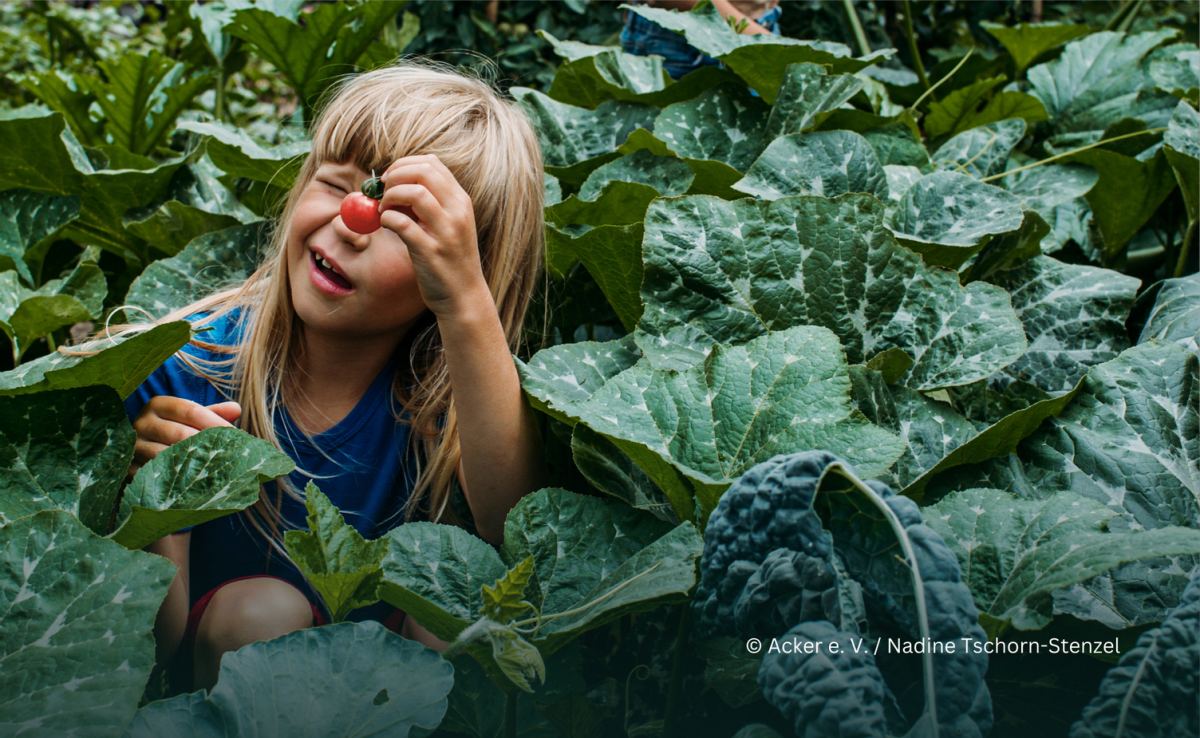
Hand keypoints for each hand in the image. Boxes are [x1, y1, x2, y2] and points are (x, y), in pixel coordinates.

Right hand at [128, 397, 241, 476]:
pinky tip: (197, 484)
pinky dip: (178, 479)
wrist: (138, 453)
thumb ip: (211, 413)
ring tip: (218, 468)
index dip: (214, 421)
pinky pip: (157, 475)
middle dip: (208, 444)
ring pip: (168, 456)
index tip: (235, 433)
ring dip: (194, 464)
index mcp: (158, 405)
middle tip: (231, 453)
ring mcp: (134, 448)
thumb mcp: (189, 418)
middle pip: (180, 433)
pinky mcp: (130, 470)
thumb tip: (236, 408)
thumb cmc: (172, 431)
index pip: (190, 410)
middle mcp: (142, 423)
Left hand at [376, 155, 489, 317]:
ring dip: (390, 196)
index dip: (404, 165)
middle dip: (395, 176)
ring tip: (383, 209)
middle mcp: (457, 211)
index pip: (432, 163)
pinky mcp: (431, 251)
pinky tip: (386, 224)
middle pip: (423, 171)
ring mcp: (446, 231)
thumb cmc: (450, 259)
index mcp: (461, 201)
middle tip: (383, 192)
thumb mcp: (448, 225)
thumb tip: (396, 182)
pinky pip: (402, 223)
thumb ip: (430, 203)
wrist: (464, 297)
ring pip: (415, 192)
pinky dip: (388, 218)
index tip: (390, 179)